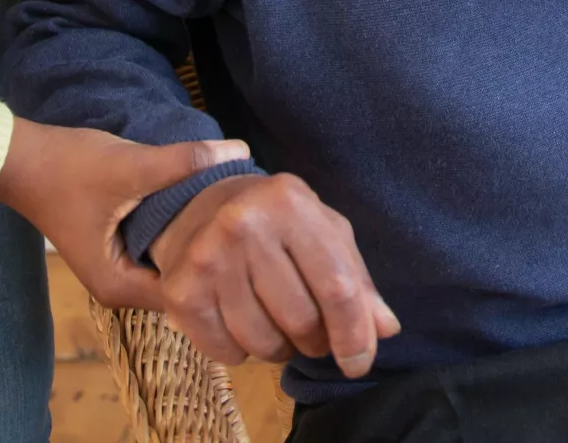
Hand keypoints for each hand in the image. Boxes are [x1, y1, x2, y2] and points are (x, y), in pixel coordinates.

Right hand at [0, 118, 250, 308]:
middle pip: (183, 278)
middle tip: (249, 219)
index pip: (188, 293)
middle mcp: (120, 285)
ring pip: (173, 259)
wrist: (22, 158)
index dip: (220, 264)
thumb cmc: (68, 169)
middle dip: (214, 251)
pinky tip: (206, 202)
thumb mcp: (131, 165)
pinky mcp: (120, 243)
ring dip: (198, 237)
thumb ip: (184, 162)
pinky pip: (161, 244)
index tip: (250, 235)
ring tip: (234, 208)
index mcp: (120, 286)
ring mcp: (119, 265)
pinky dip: (181, 228)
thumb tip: (240, 152)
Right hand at [148, 172, 399, 373]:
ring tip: (276, 320)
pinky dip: (242, 351)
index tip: (360, 362)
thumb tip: (386, 329)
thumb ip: (357, 278)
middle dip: (316, 340)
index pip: (335, 284)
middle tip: (312, 330)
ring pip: (263, 342)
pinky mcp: (181, 290)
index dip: (353, 332)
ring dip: (280, 348)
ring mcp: (208, 257)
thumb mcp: (323, 231)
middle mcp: (246, 225)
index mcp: (292, 204)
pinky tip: (241, 320)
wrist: (201, 204)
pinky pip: (226, 352)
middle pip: (301, 319)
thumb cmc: (277, 219)